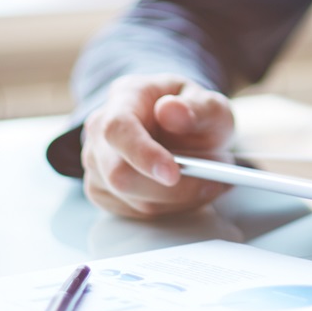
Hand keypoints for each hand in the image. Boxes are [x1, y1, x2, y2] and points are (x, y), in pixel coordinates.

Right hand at [80, 74, 233, 217]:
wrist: (181, 127)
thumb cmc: (192, 113)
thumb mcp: (210, 105)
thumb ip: (198, 107)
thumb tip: (171, 111)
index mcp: (124, 98)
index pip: (118, 129)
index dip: (142, 153)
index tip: (173, 173)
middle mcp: (100, 132)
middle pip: (120, 174)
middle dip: (172, 188)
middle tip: (214, 182)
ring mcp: (96, 164)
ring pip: (132, 200)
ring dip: (178, 199)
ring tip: (210, 183)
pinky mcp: (103, 191)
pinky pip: (136, 212)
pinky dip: (170, 208)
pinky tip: (189, 192)